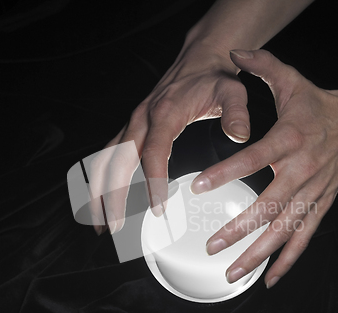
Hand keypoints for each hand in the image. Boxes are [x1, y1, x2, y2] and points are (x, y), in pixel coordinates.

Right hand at [89, 43, 252, 234]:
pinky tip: (101, 198)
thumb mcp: (232, 92)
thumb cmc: (214, 79)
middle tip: (116, 228)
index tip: (158, 208)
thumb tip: (239, 136)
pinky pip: (107, 155)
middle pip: (118, 161)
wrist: (199, 60)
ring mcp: (133, 123)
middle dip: (113, 196)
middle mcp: (141, 118)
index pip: (153, 152)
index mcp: (164, 113)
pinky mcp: (131, 127)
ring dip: (98, 191)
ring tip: (101, 222)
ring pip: (104, 159)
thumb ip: (237, 114)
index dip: (153, 182)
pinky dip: (100, 179)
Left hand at [190, 49, 337, 288]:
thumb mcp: (292, 81)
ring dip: (258, 253)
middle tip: (209, 244)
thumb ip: (262, 66)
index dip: (226, 172)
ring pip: (285, 230)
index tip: (197, 186)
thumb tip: (234, 54)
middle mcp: (302, 171)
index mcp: (290, 139)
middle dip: (238, 228)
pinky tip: (269, 280)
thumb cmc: (318, 106)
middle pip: (269, 205)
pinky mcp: (321, 207)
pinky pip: (305, 238)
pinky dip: (287, 261)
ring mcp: (313, 193)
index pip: (254, 158)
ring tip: (231, 272)